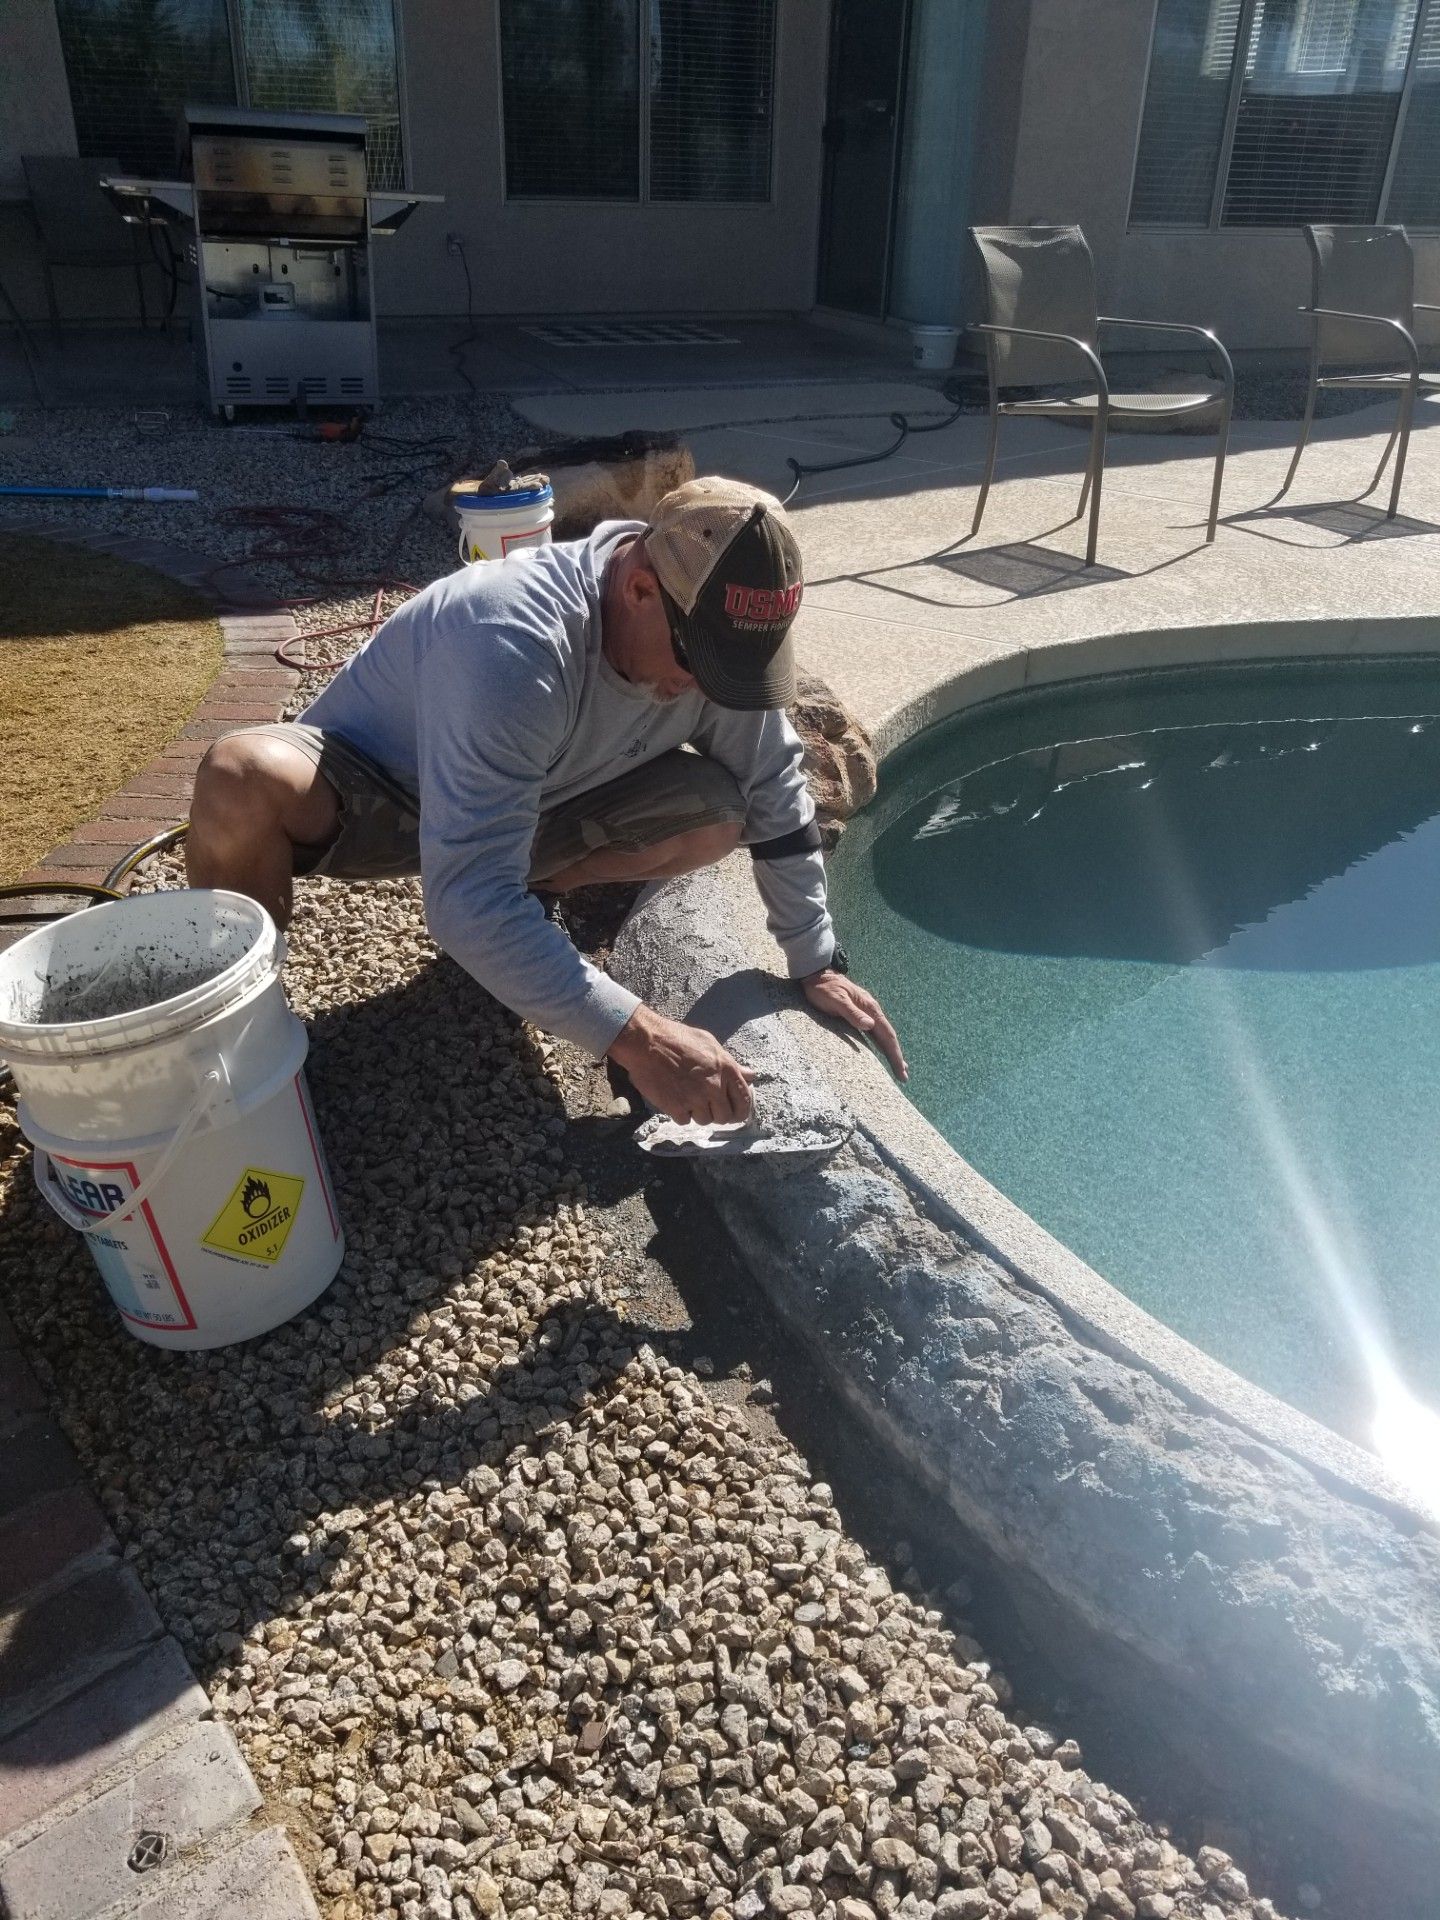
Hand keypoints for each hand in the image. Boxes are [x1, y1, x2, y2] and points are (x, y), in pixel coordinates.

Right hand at [608, 1004, 755, 1125]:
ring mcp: (695, 1098)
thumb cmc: (677, 1038)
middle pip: (725, 1116)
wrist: (647, 1042)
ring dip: (698, 1113)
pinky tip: (675, 1099)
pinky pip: (685, 1121)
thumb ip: (731, 1063)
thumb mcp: (709, 1043)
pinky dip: (680, 1114)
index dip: (741, 1111)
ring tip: (688, 1097)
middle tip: (707, 1105)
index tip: (735, 1113)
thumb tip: (751, 1075)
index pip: (744, 1100)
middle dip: (717, 1113)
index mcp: (726, 1069)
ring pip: (705, 1120)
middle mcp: (714, 1086)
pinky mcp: (676, 1107)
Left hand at [801, 969, 907, 1080]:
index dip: (895, 1053)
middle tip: (904, 1076)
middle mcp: (872, 1011)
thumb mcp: (837, 1000)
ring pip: (883, 1036)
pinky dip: (882, 1044)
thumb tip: (870, 1025)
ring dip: (891, 1052)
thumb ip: (852, 1013)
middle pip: (889, 1037)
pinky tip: (882, 1051)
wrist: (817, 975)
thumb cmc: (824, 988)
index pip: (887, 1035)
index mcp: (870, 1008)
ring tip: (899, 1067)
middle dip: (897, 1056)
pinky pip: (875, 1033)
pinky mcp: (859, 1015)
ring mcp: (867, 1012)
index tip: (901, 1070)